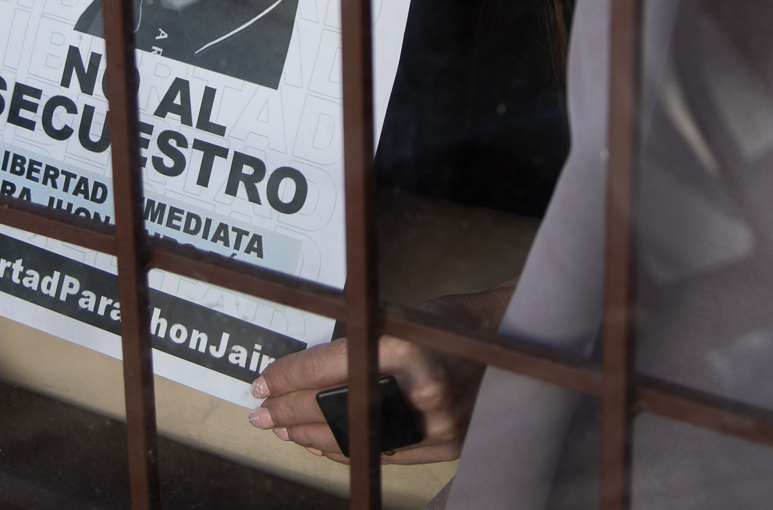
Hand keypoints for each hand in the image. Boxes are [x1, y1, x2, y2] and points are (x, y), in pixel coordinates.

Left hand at [246, 280, 515, 464]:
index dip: (287, 377)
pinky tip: (320, 445)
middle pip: (334, 408)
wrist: (511, 342)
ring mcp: (435, 423)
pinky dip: (348, 450)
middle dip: (290, 411)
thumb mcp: (398, 318)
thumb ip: (357, 343)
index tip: (261, 383)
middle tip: (260, 413)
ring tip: (282, 430)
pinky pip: (384, 453)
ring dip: (311, 436)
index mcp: (402, 346)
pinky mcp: (445, 445)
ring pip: (355, 439)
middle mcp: (419, 388)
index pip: (326, 368)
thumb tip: (302, 369)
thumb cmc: (450, 322)